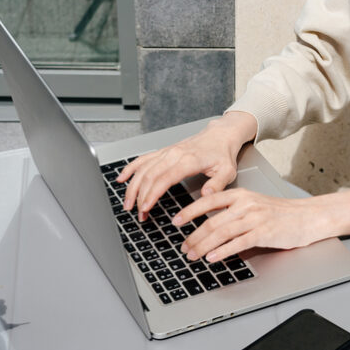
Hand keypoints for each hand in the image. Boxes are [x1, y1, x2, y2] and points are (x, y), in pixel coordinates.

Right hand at [117, 112, 257, 219]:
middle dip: (140, 196)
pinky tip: (122, 178)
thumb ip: (217, 184)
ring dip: (133, 186)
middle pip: (149, 176)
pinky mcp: (164, 151)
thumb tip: (206, 196)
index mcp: (188, 160)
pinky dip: (130, 168)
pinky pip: (143, 159)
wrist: (220, 135)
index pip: (164, 179)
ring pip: (143, 169)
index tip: (145, 208)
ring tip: (127, 203)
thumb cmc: (223, 154)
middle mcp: (174, 154)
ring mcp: (167, 152)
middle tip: (138, 214)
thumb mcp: (227, 171)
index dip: (152, 194)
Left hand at [173, 185, 349, 261]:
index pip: (208, 201)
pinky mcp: (263, 233)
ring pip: (220, 233)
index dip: (189, 211)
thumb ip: (232, 213)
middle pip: (211, 221)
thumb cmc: (281, 214)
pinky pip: (237, 243)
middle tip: (183, 247)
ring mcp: (254, 218)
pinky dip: (222, 252)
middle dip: (193, 236)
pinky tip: (212, 258)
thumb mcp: (254, 206)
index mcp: (240, 195)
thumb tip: (209, 228)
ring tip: (192, 255)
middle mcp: (245, 204)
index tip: (175, 221)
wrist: (308, 217)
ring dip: (203, 246)